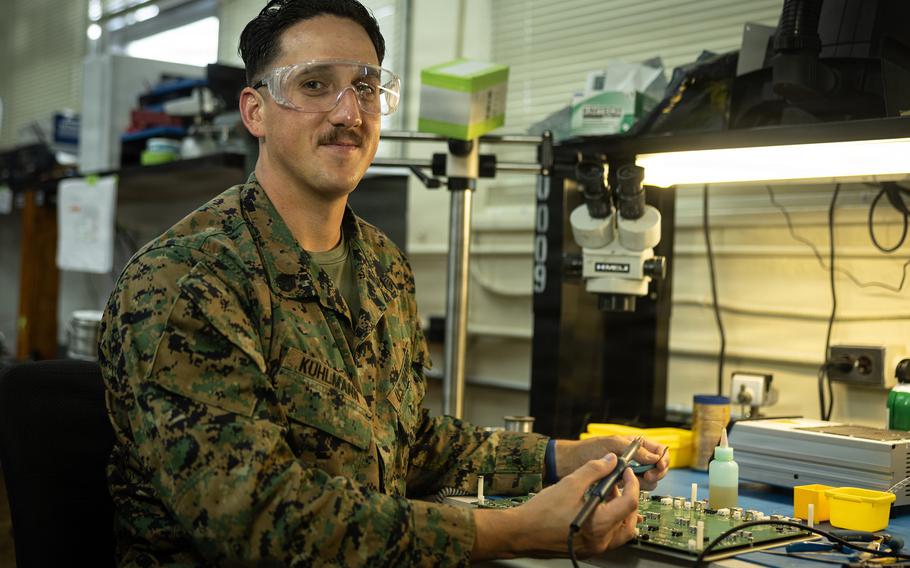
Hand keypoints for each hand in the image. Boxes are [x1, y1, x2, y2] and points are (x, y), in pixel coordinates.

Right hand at [472, 455, 640, 559]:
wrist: (522, 532)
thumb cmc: (541, 512)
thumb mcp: (570, 483)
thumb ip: (594, 470)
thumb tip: (610, 460)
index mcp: (599, 524)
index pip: (630, 502)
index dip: (631, 483)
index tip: (625, 472)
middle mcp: (601, 540)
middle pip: (630, 520)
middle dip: (628, 498)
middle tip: (618, 484)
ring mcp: (595, 548)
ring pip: (622, 531)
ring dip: (620, 512)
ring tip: (607, 495)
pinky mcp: (588, 550)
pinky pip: (609, 537)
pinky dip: (610, 522)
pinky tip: (597, 508)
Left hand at [554, 436, 668, 489]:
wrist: (568, 464)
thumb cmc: (586, 449)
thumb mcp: (611, 445)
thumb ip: (634, 450)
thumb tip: (654, 457)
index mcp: (634, 444)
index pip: (659, 450)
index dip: (663, 459)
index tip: (659, 466)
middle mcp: (634, 458)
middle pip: (657, 468)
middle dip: (655, 473)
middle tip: (646, 476)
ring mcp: (628, 472)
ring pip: (648, 481)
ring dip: (643, 482)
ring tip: (630, 480)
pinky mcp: (621, 484)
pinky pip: (634, 490)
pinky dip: (632, 490)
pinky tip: (623, 488)